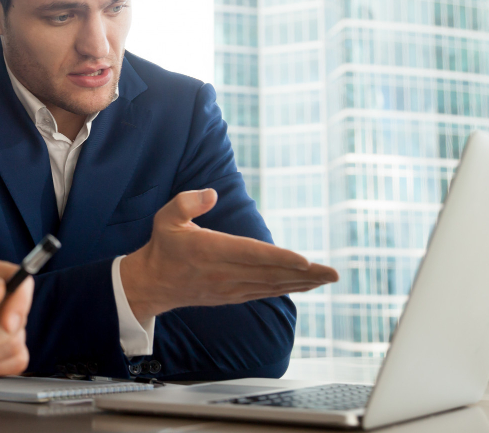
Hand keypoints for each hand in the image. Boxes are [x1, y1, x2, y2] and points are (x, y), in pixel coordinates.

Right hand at [120, 189, 337, 323]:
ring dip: (303, 283)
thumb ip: (187, 202)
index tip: (306, 260)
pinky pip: (266, 292)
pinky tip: (306, 285)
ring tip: (329, 278)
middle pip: (271, 274)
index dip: (280, 258)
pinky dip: (288, 289)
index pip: (251, 254)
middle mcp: (224, 273)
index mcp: (210, 251)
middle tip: (335, 273)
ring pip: (273, 286)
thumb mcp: (166, 217)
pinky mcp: (233, 295)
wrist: (153, 283)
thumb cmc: (164, 245)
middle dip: (306, 274)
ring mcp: (230, 287)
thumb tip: (213, 193)